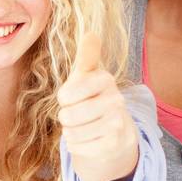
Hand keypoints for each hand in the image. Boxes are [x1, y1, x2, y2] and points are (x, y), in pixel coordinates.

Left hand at [57, 31, 138, 180]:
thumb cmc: (92, 97)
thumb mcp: (86, 76)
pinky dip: (77, 146)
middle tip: (79, 114)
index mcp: (105, 79)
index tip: (75, 96)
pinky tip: (89, 140)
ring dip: (71, 133)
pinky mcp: (114, 145)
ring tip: (84, 126)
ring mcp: (117, 123)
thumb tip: (91, 32)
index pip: (66, 94)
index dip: (64, 98)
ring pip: (71, 133)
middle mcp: (116, 100)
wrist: (115, 130)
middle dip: (67, 118)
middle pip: (67, 116)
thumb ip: (87, 55)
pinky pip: (78, 148)